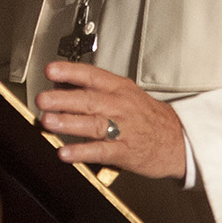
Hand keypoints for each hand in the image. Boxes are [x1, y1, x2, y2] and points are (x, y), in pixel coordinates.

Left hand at [36, 61, 186, 180]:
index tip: (52, 70)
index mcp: (120, 89)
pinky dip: (82, 152)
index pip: (92, 76)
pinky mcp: (124, 152)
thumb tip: (63, 86)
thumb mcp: (127, 95)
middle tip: (43, 99)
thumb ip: (98, 91)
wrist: (178, 139)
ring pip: (92, 124)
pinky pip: (100, 151)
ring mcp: (123, 129)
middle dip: (63, 99)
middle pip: (89, 100)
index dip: (71, 72)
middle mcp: (120, 106)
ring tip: (49, 122)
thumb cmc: (148, 117)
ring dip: (69, 123)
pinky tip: (66, 153)